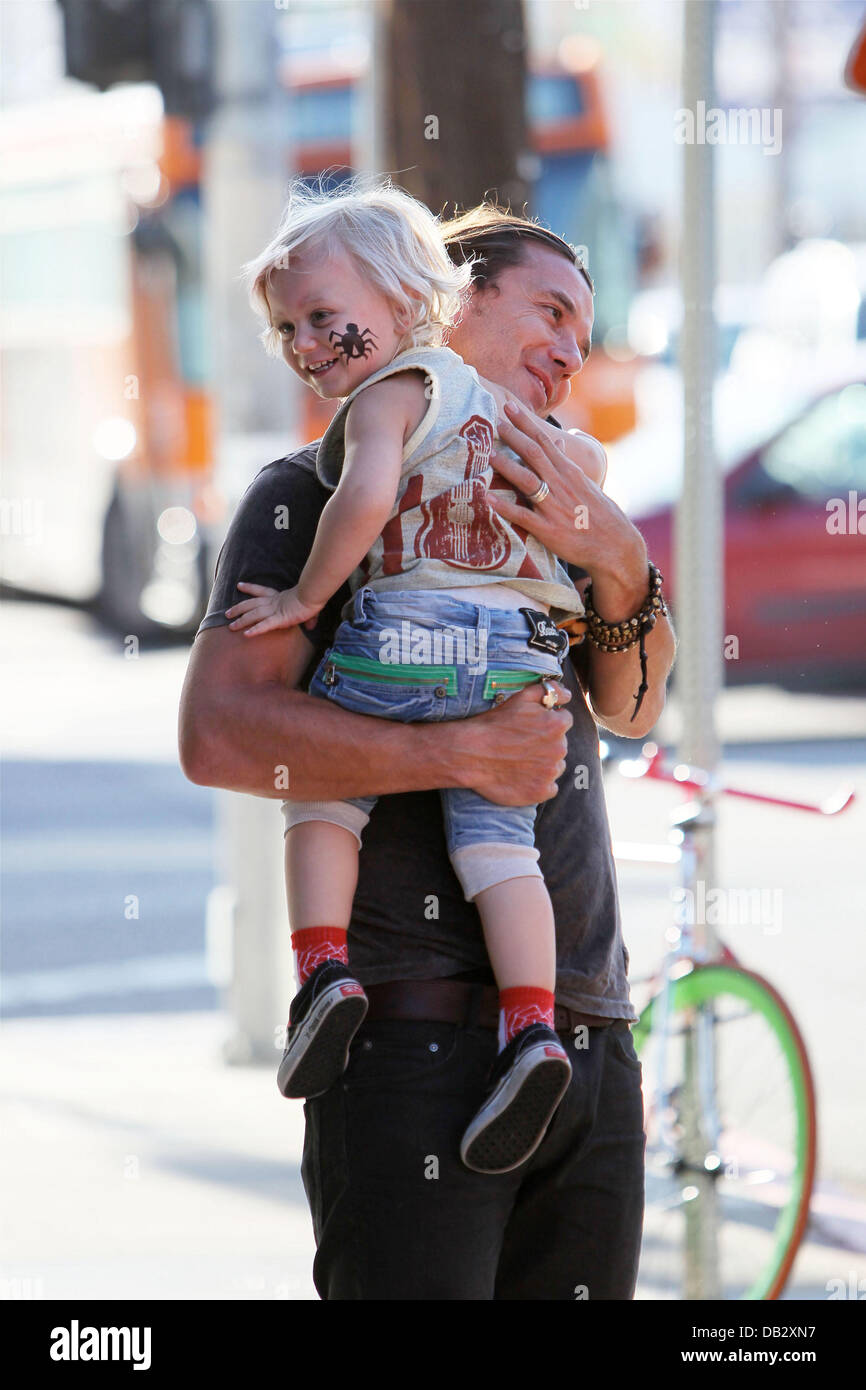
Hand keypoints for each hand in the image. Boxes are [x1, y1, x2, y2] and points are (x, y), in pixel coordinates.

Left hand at [225, 583, 321, 636]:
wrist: (312, 596)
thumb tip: (311, 626)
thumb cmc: (311, 599)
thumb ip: (309, 618)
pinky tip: (246, 635)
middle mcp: (272, 602)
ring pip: (253, 615)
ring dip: (241, 621)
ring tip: (230, 627)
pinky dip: (254, 630)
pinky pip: (264, 625)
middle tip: (227, 612)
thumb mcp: (309, 608)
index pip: (260, 590)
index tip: (239, 585)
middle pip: (251, 604)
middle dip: (238, 608)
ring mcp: (274, 610)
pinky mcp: (279, 619)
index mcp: (278, 596)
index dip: (249, 588)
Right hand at [454, 678, 572, 805]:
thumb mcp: (521, 697)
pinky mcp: (541, 791)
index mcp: (556, 725)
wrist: (470, 754)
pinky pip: (550, 787)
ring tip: (519, 761)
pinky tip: (522, 777)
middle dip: (546, 743)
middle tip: (521, 744)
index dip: (547, 722)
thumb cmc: (494, 724)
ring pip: (556, 766)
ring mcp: (550, 772)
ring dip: (544, 764)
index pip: (564, 721)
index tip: (531, 727)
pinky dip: (540, 784)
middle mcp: (559, 749)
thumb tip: (568, 695)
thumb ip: (549, 691)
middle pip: (560, 744)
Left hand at [489, 399, 647, 612]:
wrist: (615, 547)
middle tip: (494, 421)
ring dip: (508, 466)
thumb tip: (556, 443)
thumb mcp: (586, 485)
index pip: (545, 442)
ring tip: (489, 455)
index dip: (526, 424)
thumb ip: (566, 465)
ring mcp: (555, 507)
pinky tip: (488, 499)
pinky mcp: (549, 530)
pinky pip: (523, 516)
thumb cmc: (599, 515)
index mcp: (570, 473)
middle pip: (535, 455)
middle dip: (514, 436)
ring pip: (528, 481)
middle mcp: (562, 485)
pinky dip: (505, 507)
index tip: (509, 407)